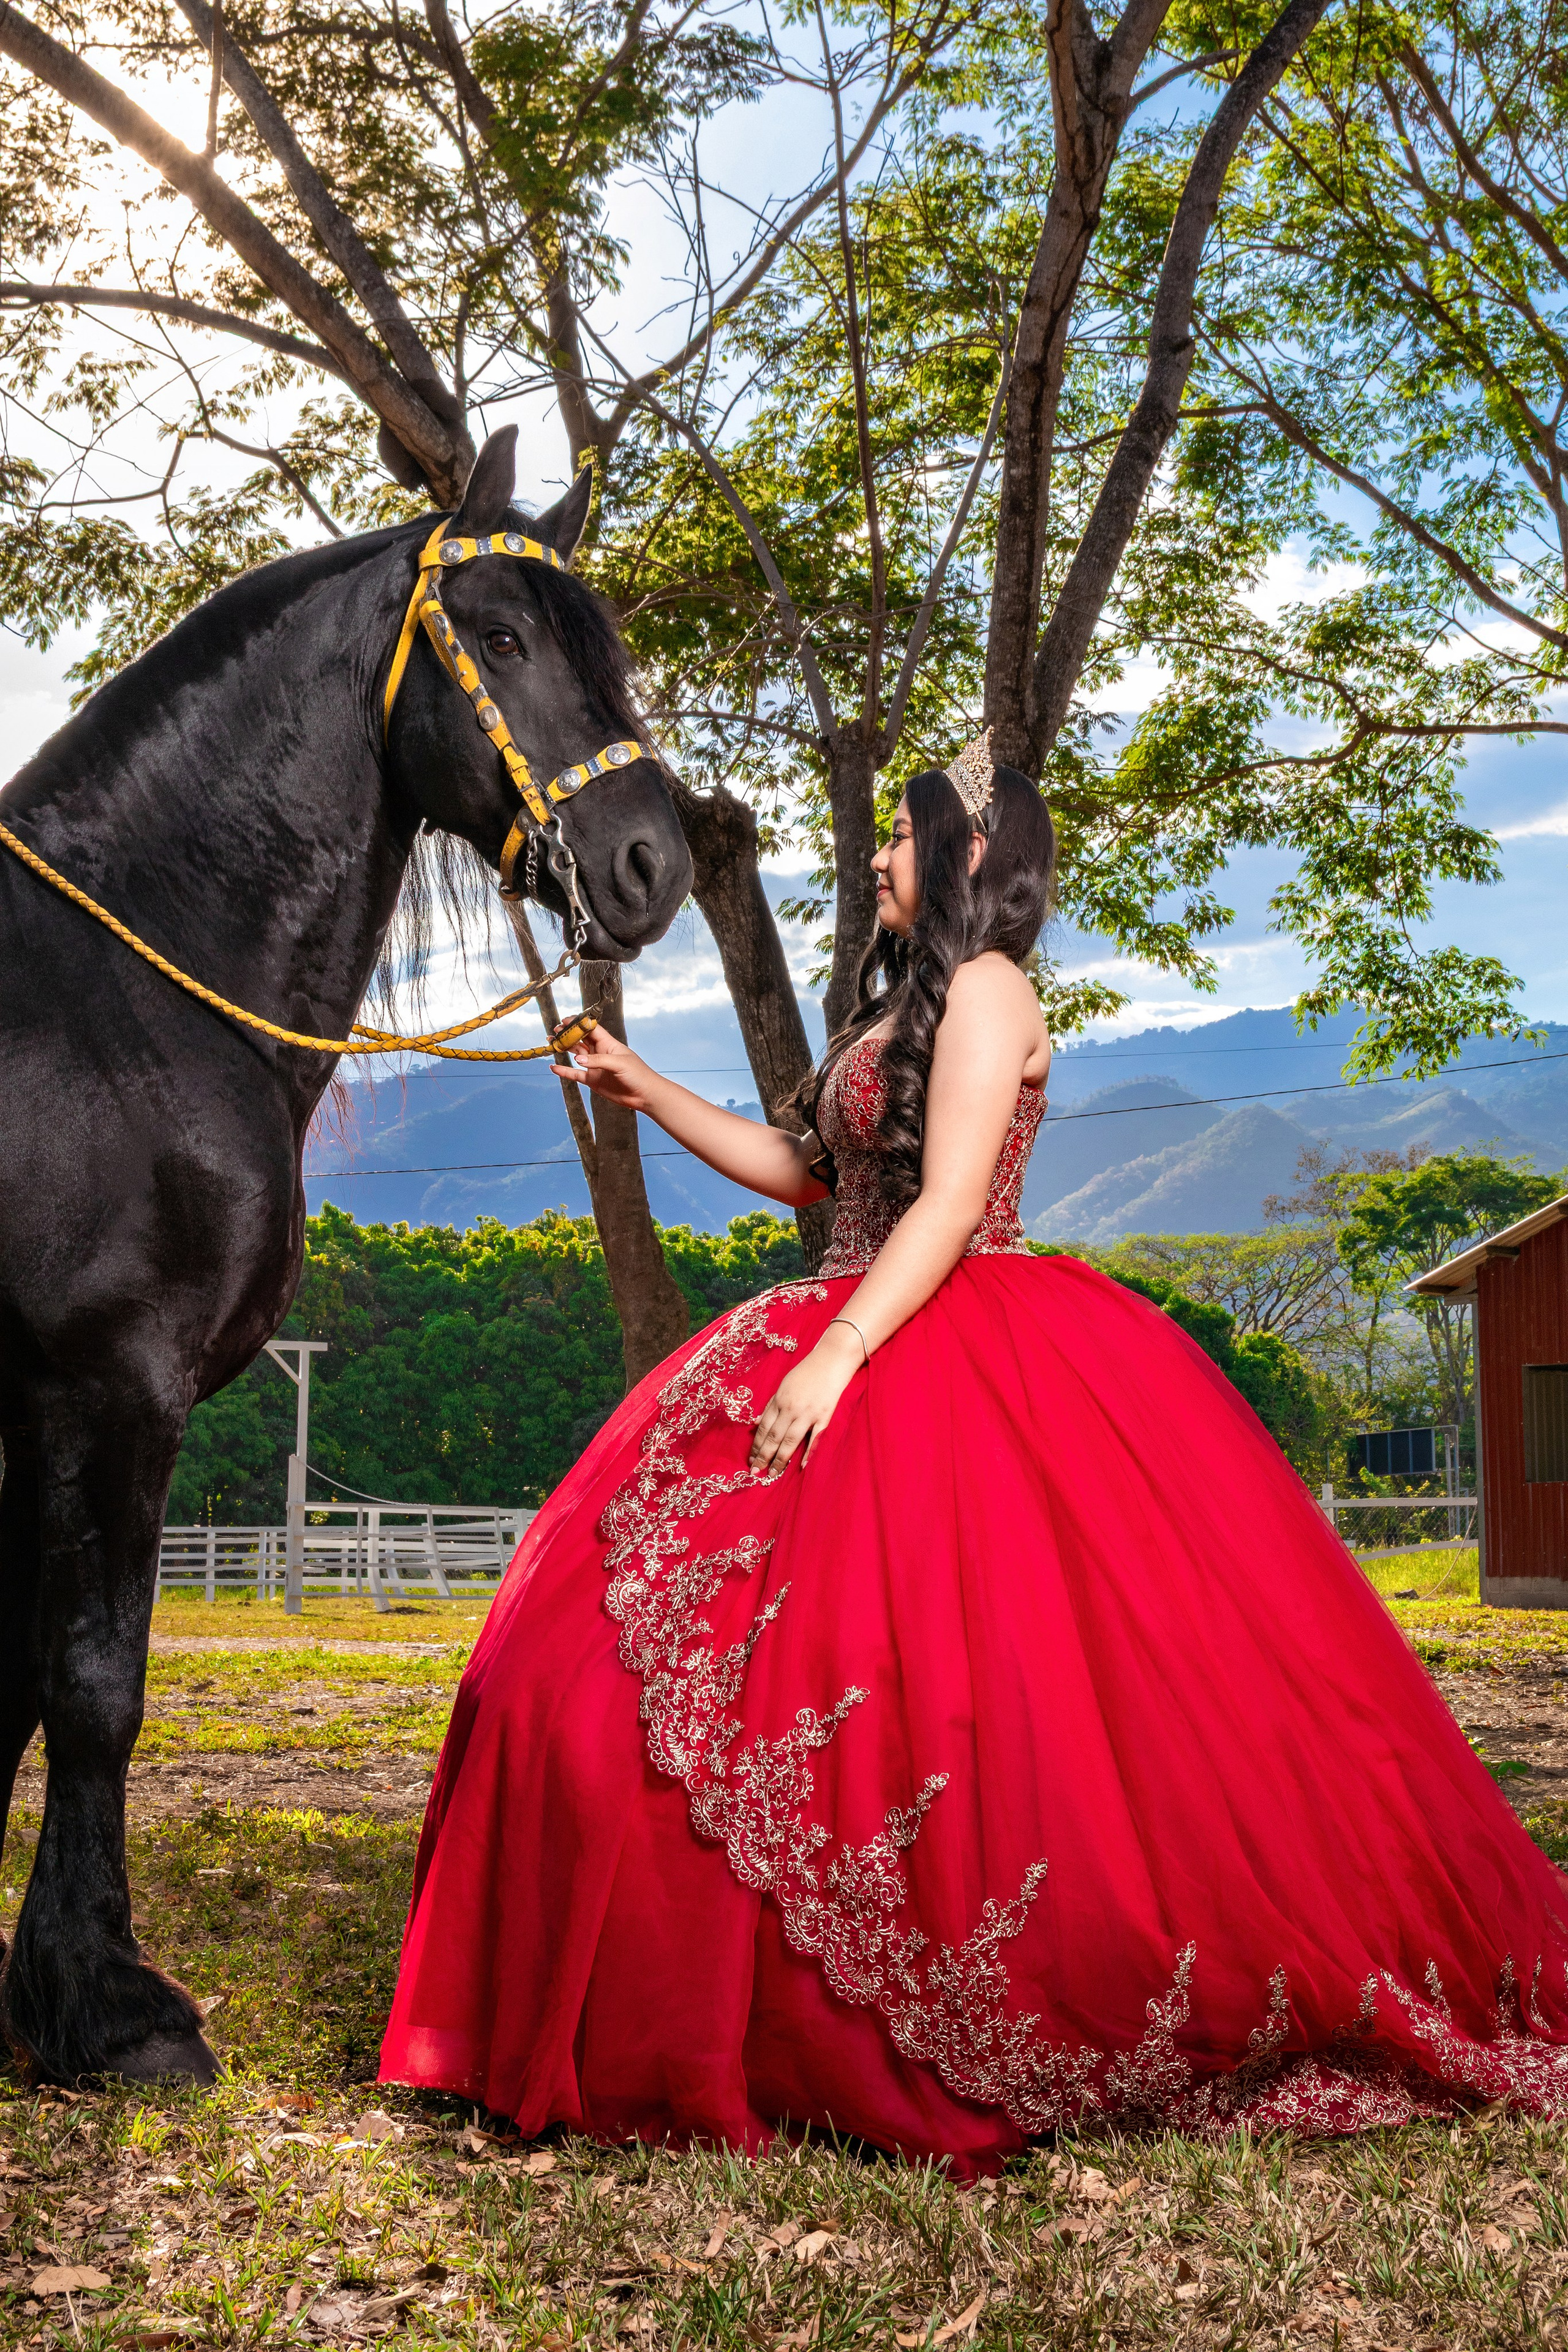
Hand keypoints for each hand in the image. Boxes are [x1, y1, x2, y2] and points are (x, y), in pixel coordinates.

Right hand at [560, 1023, 655, 1110]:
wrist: (644, 1095)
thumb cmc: (638, 1074)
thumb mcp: (619, 1063)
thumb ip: (598, 1060)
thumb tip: (578, 1060)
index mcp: (608, 1044)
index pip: (591, 1029)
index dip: (578, 1024)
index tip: (565, 1020)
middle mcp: (600, 1053)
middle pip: (580, 1040)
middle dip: (567, 1035)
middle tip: (555, 1031)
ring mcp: (595, 1066)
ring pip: (575, 1055)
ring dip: (564, 1049)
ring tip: (551, 1044)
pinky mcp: (593, 1080)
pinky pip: (575, 1074)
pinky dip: (564, 1071)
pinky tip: (554, 1067)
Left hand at [748, 1324, 863, 1474]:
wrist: (831, 1360)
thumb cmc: (806, 1373)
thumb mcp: (783, 1386)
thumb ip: (769, 1406)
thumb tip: (753, 1424)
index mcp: (779, 1400)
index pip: (764, 1428)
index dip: (756, 1445)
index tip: (750, 1460)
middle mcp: (791, 1408)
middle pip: (774, 1437)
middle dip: (763, 1456)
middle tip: (755, 1472)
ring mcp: (808, 1413)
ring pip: (790, 1440)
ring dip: (780, 1459)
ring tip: (772, 1474)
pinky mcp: (824, 1416)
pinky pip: (814, 1438)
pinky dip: (808, 1452)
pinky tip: (801, 1466)